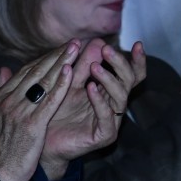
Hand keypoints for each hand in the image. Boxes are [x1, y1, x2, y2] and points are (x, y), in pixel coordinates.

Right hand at [0, 42, 77, 180]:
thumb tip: (3, 69)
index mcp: (0, 98)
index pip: (25, 72)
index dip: (44, 59)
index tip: (59, 49)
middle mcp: (9, 100)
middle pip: (36, 71)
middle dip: (56, 55)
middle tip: (73, 42)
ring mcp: (20, 111)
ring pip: (44, 81)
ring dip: (62, 62)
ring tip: (76, 48)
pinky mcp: (32, 124)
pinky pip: (49, 100)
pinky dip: (60, 84)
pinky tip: (70, 71)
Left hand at [41, 40, 146, 177]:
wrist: (42, 139)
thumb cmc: (56, 110)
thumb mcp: (70, 82)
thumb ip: (83, 64)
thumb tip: (98, 40)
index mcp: (110, 91)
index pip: (131, 74)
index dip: (137, 60)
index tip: (138, 43)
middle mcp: (115, 105)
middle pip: (129, 81)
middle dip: (119, 63)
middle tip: (106, 50)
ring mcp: (112, 121)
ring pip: (121, 97)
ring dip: (108, 79)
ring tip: (94, 67)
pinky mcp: (104, 135)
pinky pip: (107, 117)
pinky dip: (100, 101)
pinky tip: (91, 88)